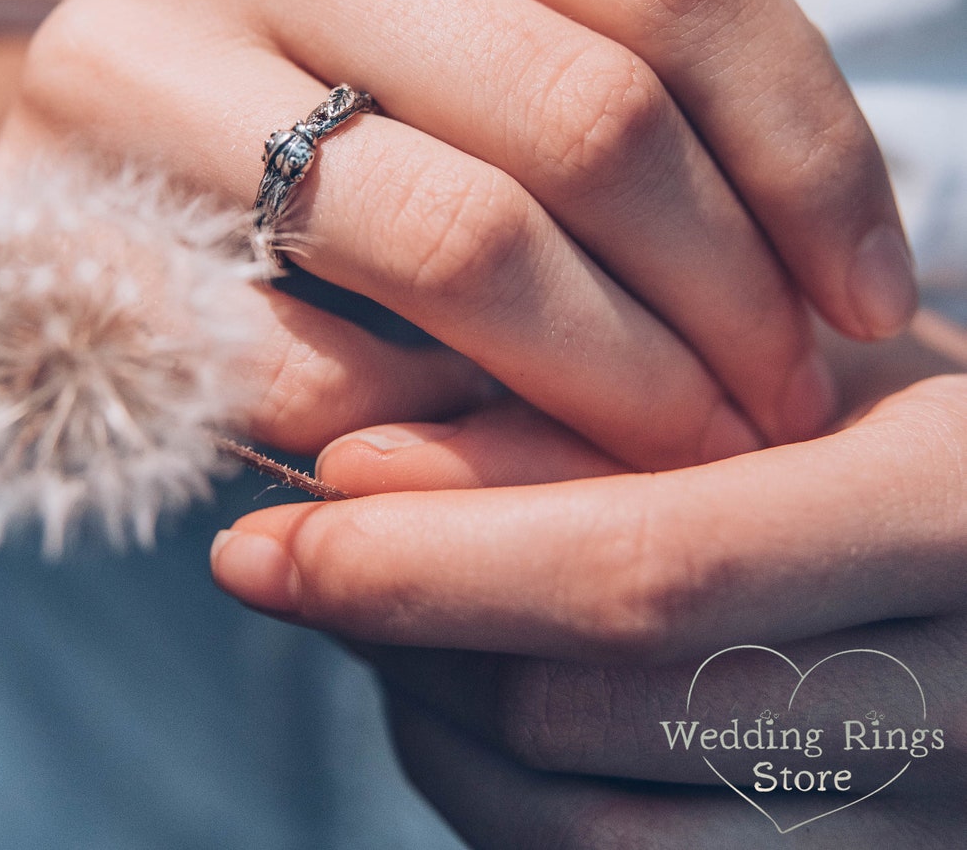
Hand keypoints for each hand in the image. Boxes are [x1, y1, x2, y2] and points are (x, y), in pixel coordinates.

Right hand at [0, 0, 911, 469]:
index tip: (866, 289)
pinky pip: (315, 367)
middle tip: (782, 395)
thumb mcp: (450, 21)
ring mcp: (125, 48)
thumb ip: (594, 66)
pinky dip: (440, 432)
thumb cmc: (304, 89)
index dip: (803, 144)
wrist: (78, 152)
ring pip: (462, 243)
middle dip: (726, 290)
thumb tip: (823, 257)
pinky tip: (497, 453)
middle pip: (579, 106)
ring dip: (614, 382)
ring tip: (687, 443)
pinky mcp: (53, 219)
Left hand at [209, 350, 966, 846]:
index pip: (651, 569)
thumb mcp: (770, 367)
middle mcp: (957, 707)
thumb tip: (354, 466)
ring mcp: (917, 833)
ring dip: (431, 724)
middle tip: (291, 561)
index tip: (272, 536)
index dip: (436, 562)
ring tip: (379, 617)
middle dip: (397, 641)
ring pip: (584, 837)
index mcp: (948, 518)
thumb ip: (578, 414)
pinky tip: (468, 693)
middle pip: (586, 719)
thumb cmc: (891, 417)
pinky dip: (501, 792)